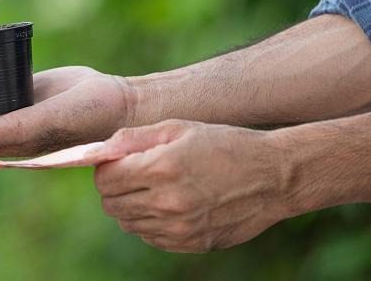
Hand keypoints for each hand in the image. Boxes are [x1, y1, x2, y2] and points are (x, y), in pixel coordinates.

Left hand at [92, 120, 287, 251]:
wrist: (273, 176)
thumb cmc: (223, 143)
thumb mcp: (177, 127)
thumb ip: (132, 138)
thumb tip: (97, 150)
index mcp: (161, 168)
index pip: (104, 180)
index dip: (105, 169)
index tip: (119, 162)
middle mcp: (168, 203)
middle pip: (111, 205)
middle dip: (115, 188)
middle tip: (135, 174)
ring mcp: (180, 228)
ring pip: (128, 224)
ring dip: (132, 206)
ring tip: (155, 187)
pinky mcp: (192, 243)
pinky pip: (151, 237)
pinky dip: (151, 223)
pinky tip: (171, 204)